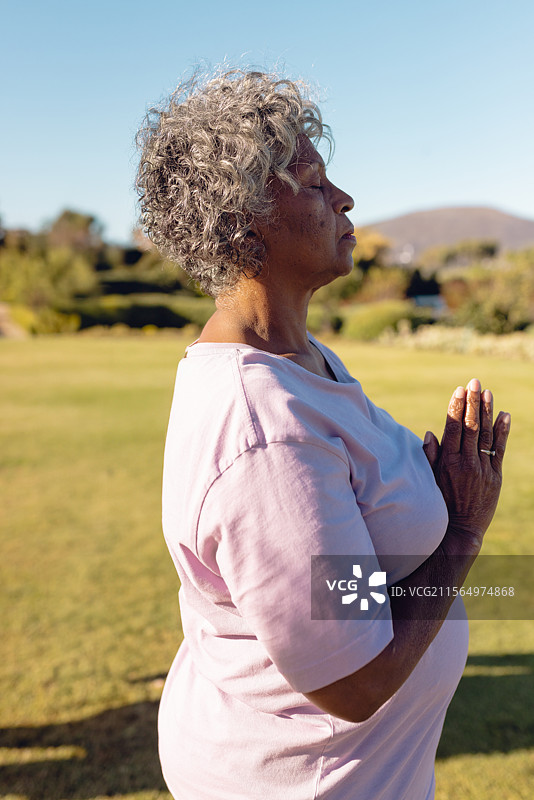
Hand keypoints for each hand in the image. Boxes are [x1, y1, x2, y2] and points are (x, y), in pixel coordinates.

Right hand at [423, 378, 510, 552]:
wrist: (461, 529)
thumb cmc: (441, 502)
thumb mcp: (430, 479)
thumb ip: (431, 455)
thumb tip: (430, 433)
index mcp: (448, 462)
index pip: (453, 428)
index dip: (457, 408)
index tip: (459, 390)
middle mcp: (466, 463)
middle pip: (471, 427)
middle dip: (473, 403)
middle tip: (475, 382)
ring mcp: (482, 469)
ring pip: (486, 435)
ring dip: (487, 411)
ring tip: (487, 392)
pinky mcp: (495, 476)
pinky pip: (499, 449)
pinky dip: (502, 431)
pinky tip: (504, 415)